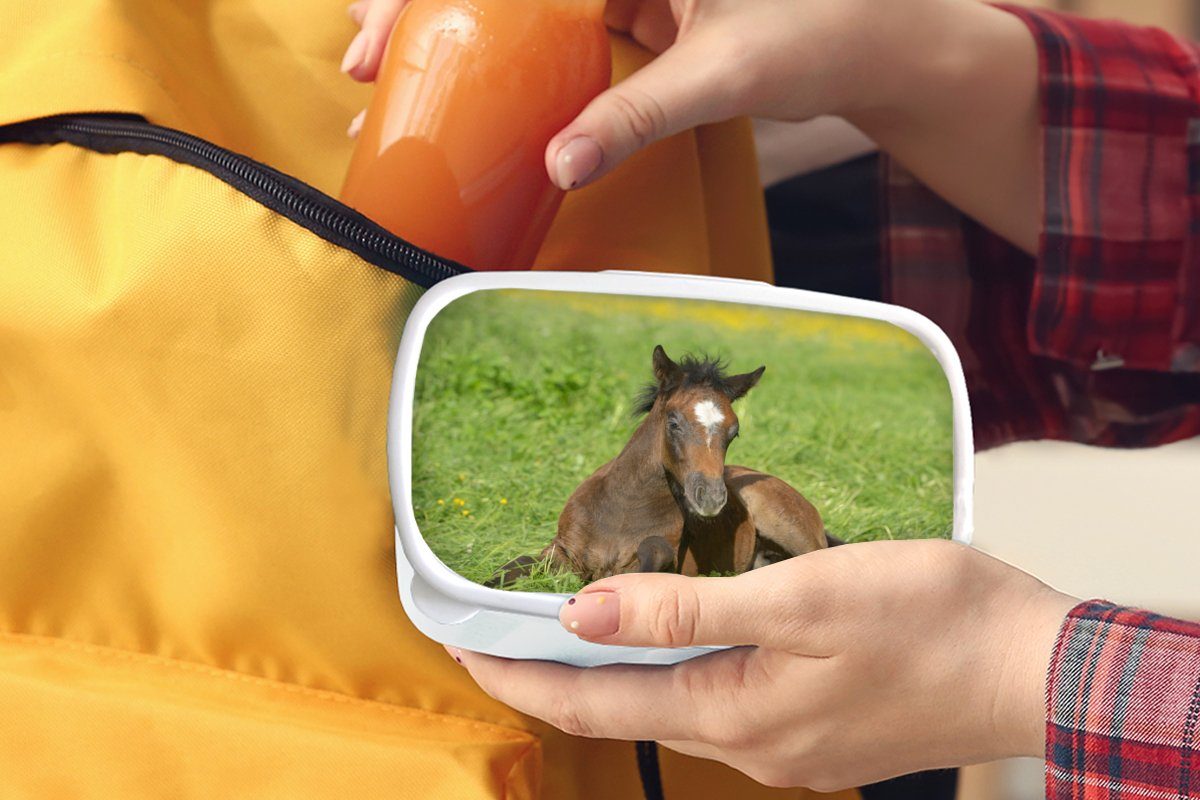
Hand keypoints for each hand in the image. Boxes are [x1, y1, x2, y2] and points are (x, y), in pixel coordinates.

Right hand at [339, 0, 1040, 250]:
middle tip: (362, 65)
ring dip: (456, 42)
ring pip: (519, 7)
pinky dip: (508, 64)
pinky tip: (469, 99)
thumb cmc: (819, 31)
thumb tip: (559, 164)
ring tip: (391, 86)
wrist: (872, 44)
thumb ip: (639, 114)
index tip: (382, 30)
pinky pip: (553, 35)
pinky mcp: (631, 13)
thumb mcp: (723, 73)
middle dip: (422, 12)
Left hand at [448, 540, 1075, 790]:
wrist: (1034, 668)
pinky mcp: (816, 728)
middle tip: (499, 634)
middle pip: (625, 709)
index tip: (461, 646)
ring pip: (672, 707)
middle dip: (556, 676)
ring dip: (615, 673)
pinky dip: (675, 671)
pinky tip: (677, 639)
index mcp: (736, 713)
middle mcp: (751, 743)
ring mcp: (786, 744)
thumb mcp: (804, 598)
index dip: (522, 674)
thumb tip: (586, 614)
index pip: (596, 701)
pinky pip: (720, 702)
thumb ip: (690, 610)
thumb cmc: (930, 621)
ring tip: (572, 629)